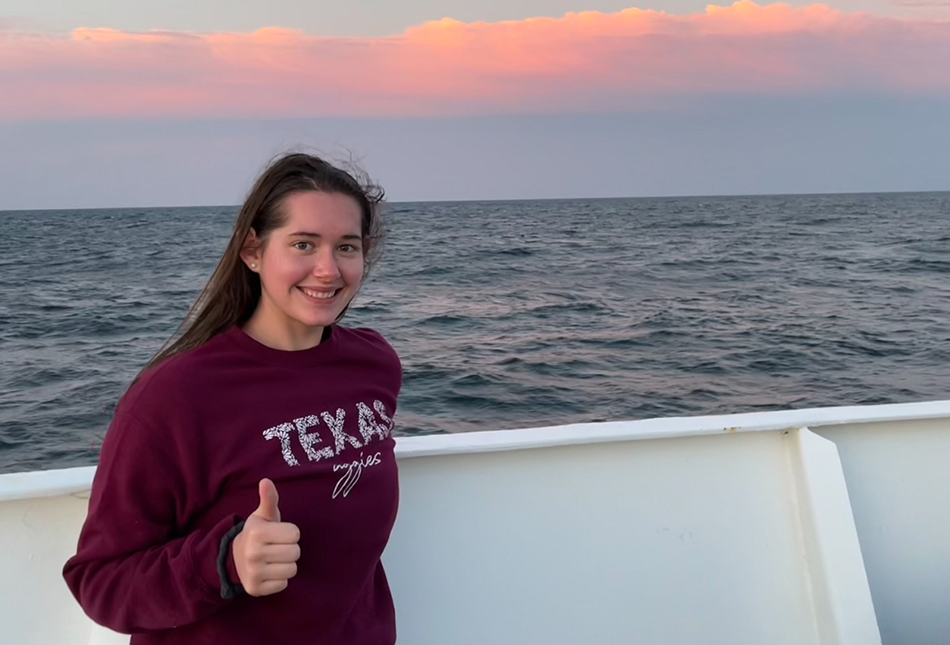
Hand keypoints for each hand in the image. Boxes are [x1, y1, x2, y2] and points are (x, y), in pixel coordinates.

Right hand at [232, 478, 300, 596]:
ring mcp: (253, 572)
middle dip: (290, 549)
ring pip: (292, 569)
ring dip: (286, 564)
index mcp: (257, 532)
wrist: (234, 558)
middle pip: (296, 552)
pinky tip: (269, 572)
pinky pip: (283, 584)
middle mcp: (253, 553)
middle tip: (277, 547)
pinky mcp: (255, 589)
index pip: (295, 534)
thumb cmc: (256, 534)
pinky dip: (279, 579)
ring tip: (274, 559)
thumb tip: (266, 481)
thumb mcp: (262, 515)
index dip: (290, 533)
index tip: (278, 534)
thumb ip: (269, 498)